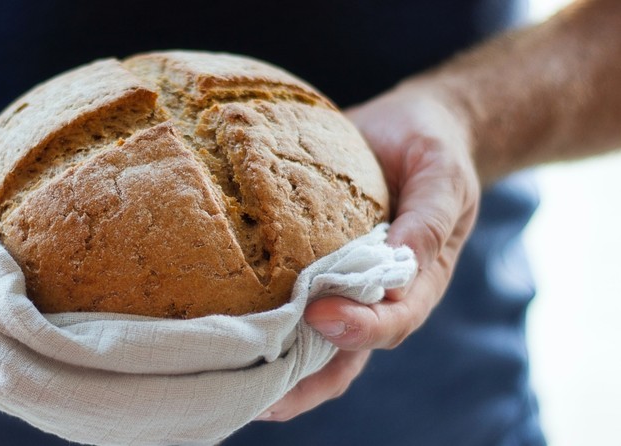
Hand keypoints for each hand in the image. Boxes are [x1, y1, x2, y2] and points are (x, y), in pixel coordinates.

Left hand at [258, 83, 480, 420]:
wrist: (409, 129)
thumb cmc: (432, 151)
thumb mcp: (444, 176)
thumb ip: (429, 217)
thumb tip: (401, 258)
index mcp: (419, 281)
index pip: (393, 321)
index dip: (360, 327)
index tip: (320, 314)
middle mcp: (376, 296)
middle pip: (344, 356)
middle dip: (304, 383)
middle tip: (259, 396)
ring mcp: (341, 287)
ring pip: (309, 345)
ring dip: (274, 370)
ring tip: (226, 383)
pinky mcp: (309, 266)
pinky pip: (284, 303)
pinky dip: (259, 323)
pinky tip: (221, 334)